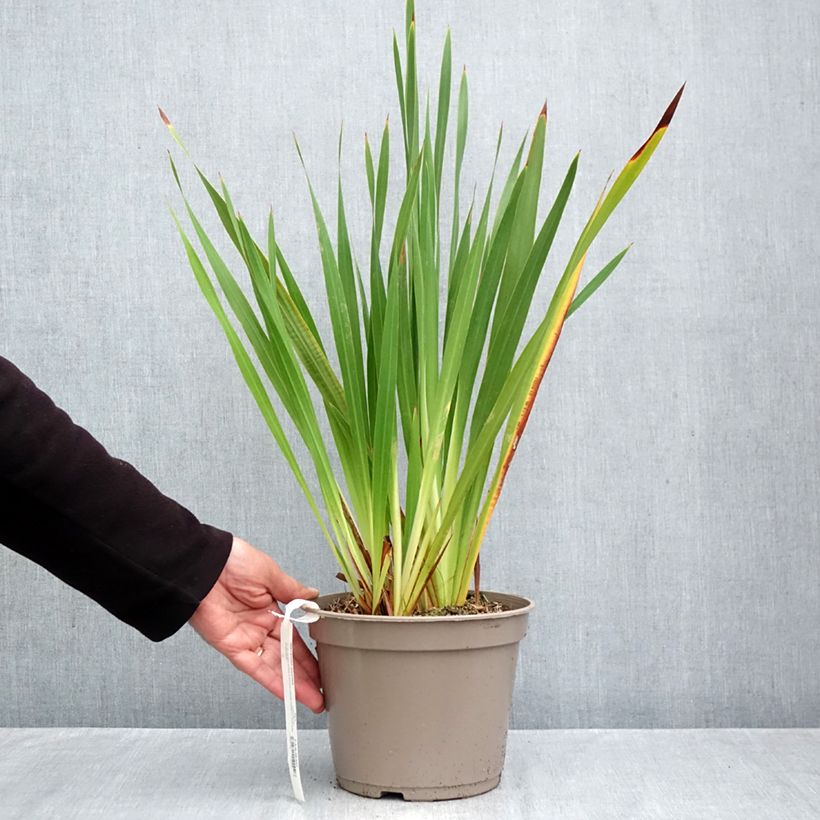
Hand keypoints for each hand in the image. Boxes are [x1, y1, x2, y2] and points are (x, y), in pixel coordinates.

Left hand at [189, 536, 323, 712]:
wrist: (204, 564)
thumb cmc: (233, 561)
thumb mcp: (270, 573)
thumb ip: (292, 590)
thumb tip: (312, 596)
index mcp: (270, 608)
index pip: (295, 638)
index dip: (310, 653)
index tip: (325, 665)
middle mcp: (259, 626)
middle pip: (288, 657)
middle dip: (307, 676)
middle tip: (325, 692)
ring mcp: (246, 638)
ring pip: (275, 667)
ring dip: (295, 685)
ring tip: (315, 700)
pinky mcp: (232, 647)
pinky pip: (255, 668)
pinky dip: (273, 682)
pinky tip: (289, 694)